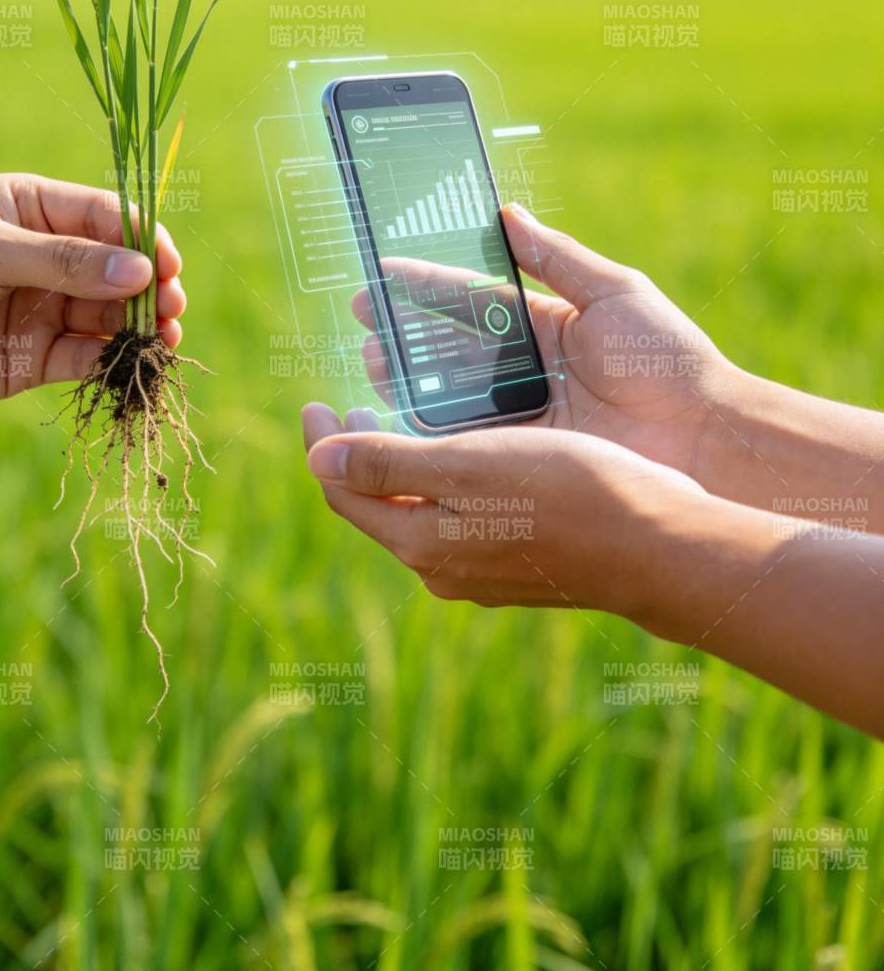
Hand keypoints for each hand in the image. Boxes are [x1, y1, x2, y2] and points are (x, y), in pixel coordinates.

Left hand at [0, 174, 185, 409]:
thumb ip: (65, 263)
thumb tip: (142, 271)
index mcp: (33, 208)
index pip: (107, 215)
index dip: (144, 237)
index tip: (168, 263)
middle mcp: (46, 256)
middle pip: (118, 267)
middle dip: (151, 285)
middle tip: (172, 305)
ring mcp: (44, 307)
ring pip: (110, 315)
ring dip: (140, 326)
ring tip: (163, 337)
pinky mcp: (35, 358)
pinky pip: (87, 357)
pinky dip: (112, 361)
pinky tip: (129, 362)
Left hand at [302, 403, 703, 614]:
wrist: (656, 545)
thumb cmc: (565, 491)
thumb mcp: (467, 465)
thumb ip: (388, 463)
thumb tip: (315, 458)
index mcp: (422, 543)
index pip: (346, 491)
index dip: (324, 442)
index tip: (315, 399)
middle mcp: (444, 567)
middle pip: (378, 507)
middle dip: (358, 455)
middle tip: (350, 406)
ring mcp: (484, 572)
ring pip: (420, 513)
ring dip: (401, 468)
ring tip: (400, 421)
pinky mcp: (521, 565)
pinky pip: (460, 519)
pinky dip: (443, 482)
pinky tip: (465, 454)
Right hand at [353, 205, 728, 481]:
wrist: (708, 440)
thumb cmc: (670, 362)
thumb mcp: (615, 293)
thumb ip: (557, 256)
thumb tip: (507, 212)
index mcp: (548, 326)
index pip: (472, 301)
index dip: (425, 289)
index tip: (381, 278)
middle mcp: (531, 372)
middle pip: (453, 351)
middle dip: (405, 339)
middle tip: (367, 330)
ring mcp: (528, 418)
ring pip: (453, 397)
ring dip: (410, 383)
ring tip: (374, 367)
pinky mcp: (529, 460)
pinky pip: (473, 444)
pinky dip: (436, 433)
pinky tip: (401, 419)